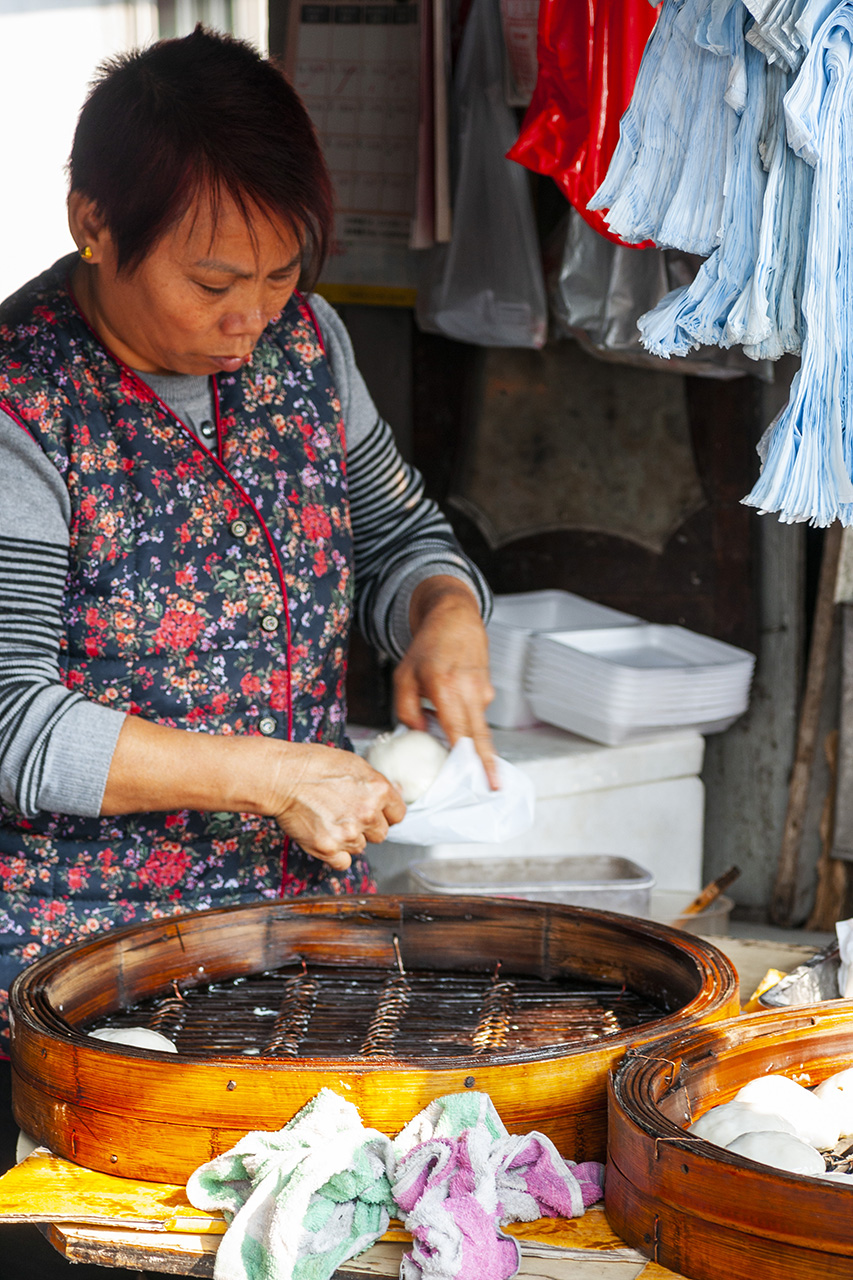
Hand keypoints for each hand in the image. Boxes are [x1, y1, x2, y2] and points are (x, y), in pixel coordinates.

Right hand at [267, 742, 406, 870]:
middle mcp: (367, 814)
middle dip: (367, 827)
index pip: (397, 814)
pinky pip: (343, 862)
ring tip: (330, 820)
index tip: (377, 813)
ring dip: (348, 839)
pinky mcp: (329, 848)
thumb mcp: (354, 764)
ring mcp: (349, 833)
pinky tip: (326, 836)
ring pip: (360, 847)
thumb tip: (391, 793)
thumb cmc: (313, 766)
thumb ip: (375, 783)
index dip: (385, 814)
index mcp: (378, 790)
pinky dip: (335, 854)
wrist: (282, 777)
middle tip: (347, 814)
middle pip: (381, 834)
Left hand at [394, 576, 498, 787]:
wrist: (455, 619)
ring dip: (468, 740)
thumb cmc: (427, 648)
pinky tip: (452, 711)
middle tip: (494, 787)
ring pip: (477, 727)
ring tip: (454, 740)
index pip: (461, 732)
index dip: (471, 758)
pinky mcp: (488, 691)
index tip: (482, 779)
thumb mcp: (404, 677)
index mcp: (446, 689)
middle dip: (488, 765)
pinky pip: (475, 714)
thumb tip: (418, 735)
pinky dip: (465, 721)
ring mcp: (482, 691)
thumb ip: (406, 709)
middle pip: (481, 737)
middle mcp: (469, 692)